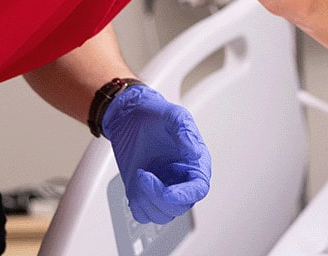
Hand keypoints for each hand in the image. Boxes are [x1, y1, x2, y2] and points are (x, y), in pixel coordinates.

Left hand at [101, 84, 211, 223]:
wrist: (128, 115)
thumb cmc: (153, 114)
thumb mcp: (173, 115)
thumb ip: (185, 132)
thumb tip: (195, 153)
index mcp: (195, 162)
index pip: (198, 189)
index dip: (184, 195)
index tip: (167, 193)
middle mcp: (181, 179)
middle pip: (178, 207)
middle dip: (158, 196)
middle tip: (144, 176)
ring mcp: (163, 188)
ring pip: (161, 214)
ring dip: (146, 199)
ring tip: (140, 175)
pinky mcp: (146, 194)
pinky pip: (144, 214)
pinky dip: (137, 204)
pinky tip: (136, 183)